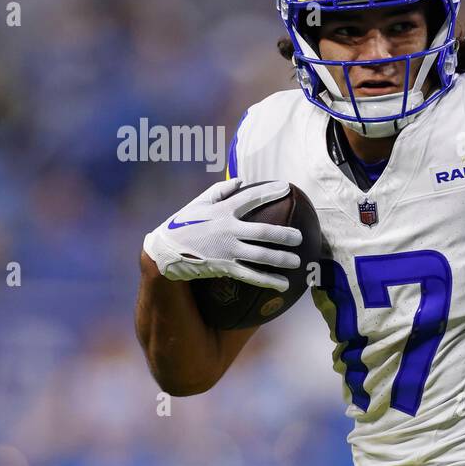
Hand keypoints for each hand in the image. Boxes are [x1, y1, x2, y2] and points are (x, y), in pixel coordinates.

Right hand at [142, 178, 303, 291]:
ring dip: (281, 259)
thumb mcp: (198, 203)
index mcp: (222, 211)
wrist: (164, 251)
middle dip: (284, 234)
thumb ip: (220, 190)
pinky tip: (283, 284)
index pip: (250, 198)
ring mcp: (228, 250)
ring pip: (260, 255)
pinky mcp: (225, 267)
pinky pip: (251, 275)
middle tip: (300, 237)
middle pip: (263, 231)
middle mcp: (228, 230)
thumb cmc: (183, 223)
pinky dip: (268, 280)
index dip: (269, 192)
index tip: (287, 188)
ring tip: (297, 262)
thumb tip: (242, 180)